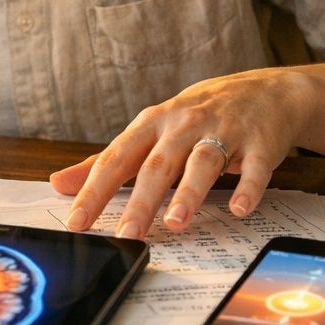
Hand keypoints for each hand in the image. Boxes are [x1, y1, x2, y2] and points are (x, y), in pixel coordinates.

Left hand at [47, 68, 309, 238]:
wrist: (264, 91)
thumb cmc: (197, 115)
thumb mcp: (150, 131)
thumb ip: (108, 161)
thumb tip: (59, 183)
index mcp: (152, 123)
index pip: (116, 158)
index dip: (94, 190)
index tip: (76, 221)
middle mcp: (184, 124)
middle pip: (158, 164)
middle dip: (140, 200)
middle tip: (126, 233)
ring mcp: (223, 130)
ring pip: (202, 162)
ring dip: (189, 192)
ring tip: (175, 223)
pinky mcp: (260, 141)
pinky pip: (254, 167)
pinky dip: (247, 187)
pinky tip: (239, 209)